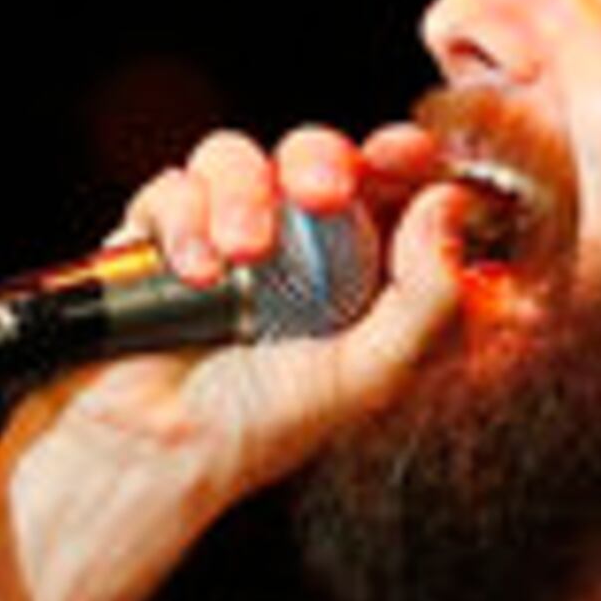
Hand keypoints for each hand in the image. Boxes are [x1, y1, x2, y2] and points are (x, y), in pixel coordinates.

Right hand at [0, 121, 483, 600]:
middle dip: (319, 157)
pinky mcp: (156, 237)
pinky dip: (184, 218)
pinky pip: (173, 186)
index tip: (405, 152)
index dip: (401, 160)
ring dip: (244, 191)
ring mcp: (220, 238)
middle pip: (314, 156)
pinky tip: (193, 273)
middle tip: (323, 191)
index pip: (387, 193)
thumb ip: (427, 296)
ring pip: (239, 156)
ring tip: (243, 254)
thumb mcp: (369, 373)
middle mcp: (291, 251)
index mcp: (354, 277)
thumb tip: (451, 205)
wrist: (149, 448)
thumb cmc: (259, 426)